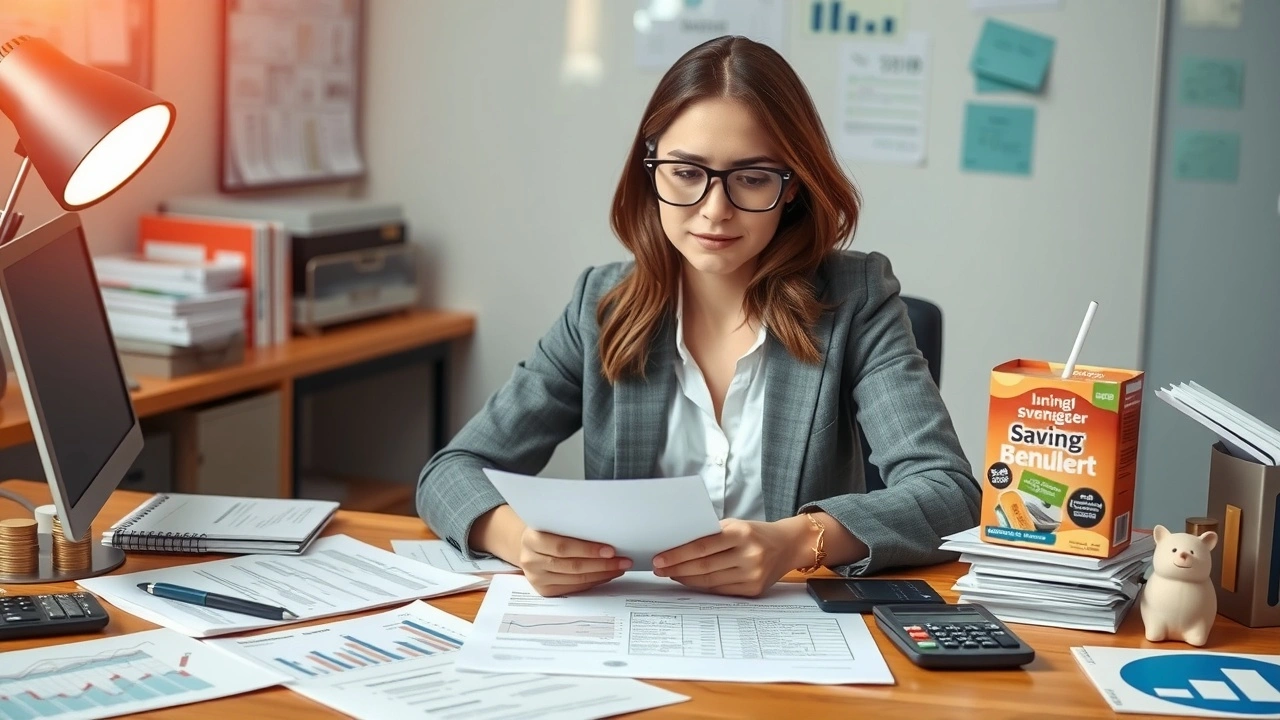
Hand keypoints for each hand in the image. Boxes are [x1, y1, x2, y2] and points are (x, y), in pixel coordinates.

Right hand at [517, 528, 631, 595]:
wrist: (528, 546)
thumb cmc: (546, 531)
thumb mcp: (552, 523)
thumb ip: (571, 527)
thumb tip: (606, 533)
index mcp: (532, 539)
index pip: (563, 547)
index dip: (588, 550)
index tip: (611, 550)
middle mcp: (531, 561)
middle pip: (572, 565)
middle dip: (602, 564)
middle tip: (623, 560)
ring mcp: (537, 578)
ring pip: (575, 579)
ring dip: (602, 574)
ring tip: (619, 568)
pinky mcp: (544, 590)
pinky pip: (574, 587)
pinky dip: (593, 581)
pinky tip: (606, 575)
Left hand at [652, 518, 797, 596]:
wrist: (789, 545)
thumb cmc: (756, 533)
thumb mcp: (736, 525)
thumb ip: (711, 534)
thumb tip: (677, 547)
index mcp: (742, 533)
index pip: (702, 546)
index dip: (678, 554)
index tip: (660, 559)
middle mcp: (749, 554)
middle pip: (704, 566)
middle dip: (677, 568)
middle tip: (659, 569)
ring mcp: (753, 574)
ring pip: (710, 581)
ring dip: (686, 579)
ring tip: (671, 574)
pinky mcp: (754, 589)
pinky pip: (721, 590)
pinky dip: (702, 586)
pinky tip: (690, 581)